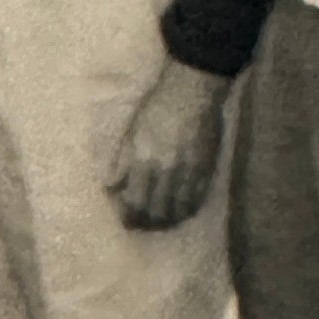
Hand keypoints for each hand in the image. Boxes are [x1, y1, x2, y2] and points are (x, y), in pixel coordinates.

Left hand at [106, 58, 228, 229]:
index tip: (126, 220)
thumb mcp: (131, 131)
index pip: (134, 199)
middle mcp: (164, 169)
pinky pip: (197, 201)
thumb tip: (112, 185)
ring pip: (177, 210)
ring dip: (168, 220)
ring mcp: (188, 172)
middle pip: (155, 209)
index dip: (129, 214)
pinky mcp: (206, 171)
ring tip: (160, 222)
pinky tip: (181, 212)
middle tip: (142, 226)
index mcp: (141, 157)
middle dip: (147, 222)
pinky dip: (187, 210)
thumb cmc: (156, 107)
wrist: (191, 92)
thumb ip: (123, 161)